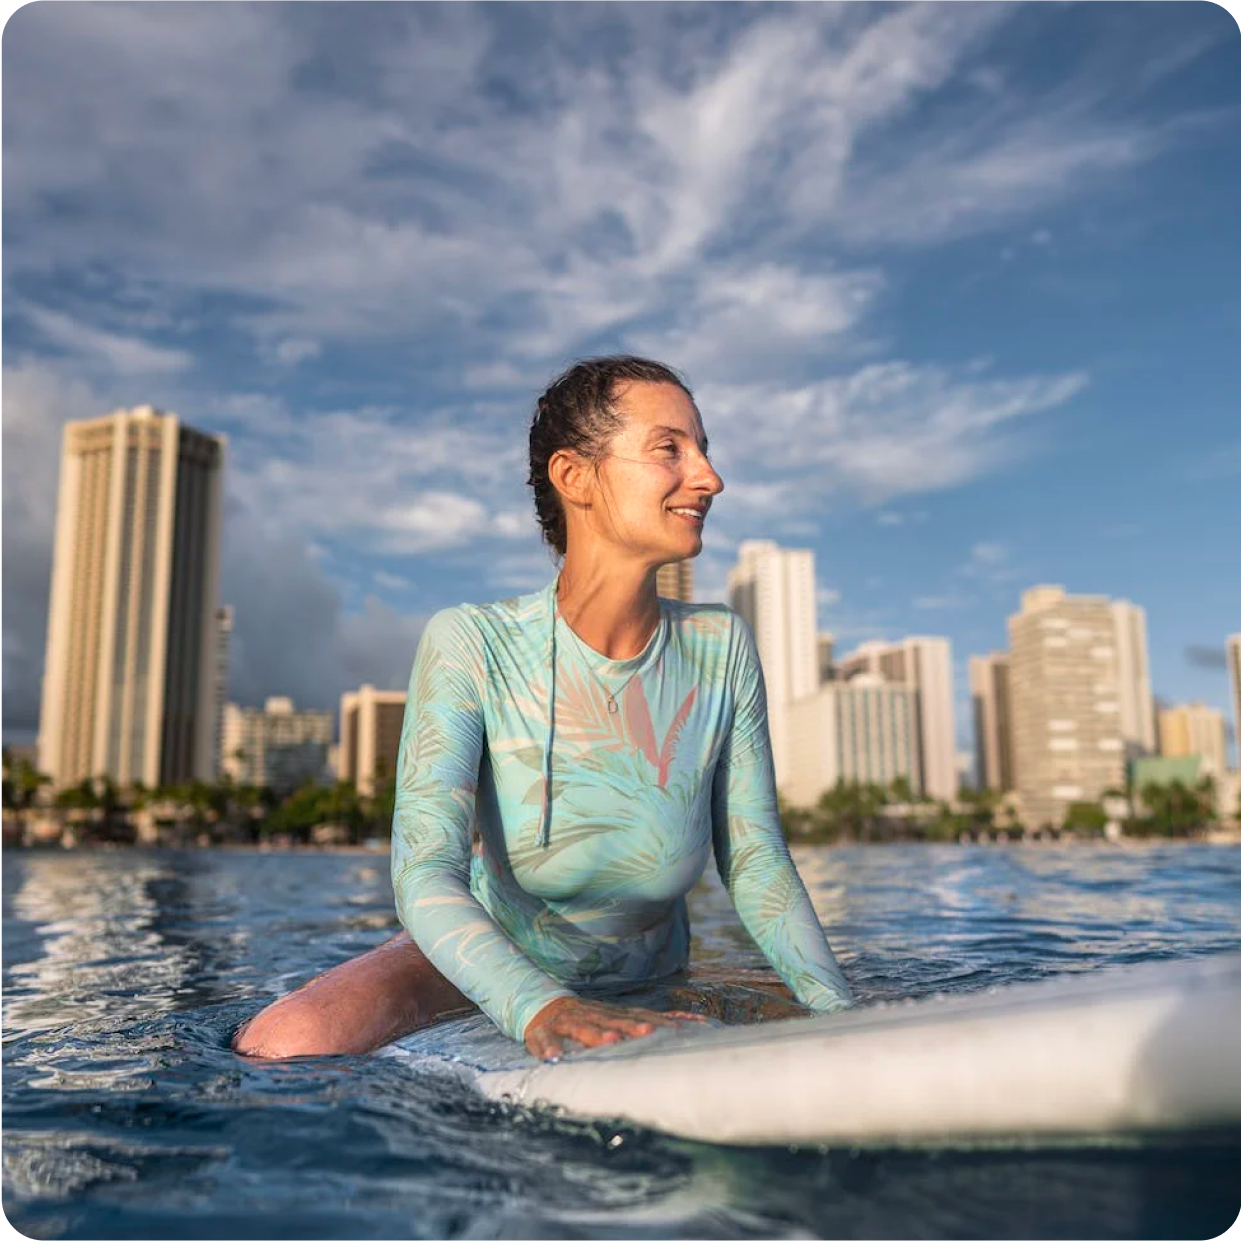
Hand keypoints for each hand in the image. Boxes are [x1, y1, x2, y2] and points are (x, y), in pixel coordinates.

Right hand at [524, 995, 705, 1060]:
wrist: (543, 1008)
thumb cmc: (590, 1020)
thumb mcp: (619, 1017)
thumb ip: (650, 1020)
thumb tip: (695, 1023)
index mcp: (613, 1015)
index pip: (640, 1016)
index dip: (658, 1022)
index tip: (680, 1030)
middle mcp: (594, 1016)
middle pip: (615, 1021)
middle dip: (632, 1027)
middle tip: (648, 1033)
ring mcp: (570, 1022)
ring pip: (583, 1028)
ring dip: (596, 1034)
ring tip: (609, 1041)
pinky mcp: (544, 1033)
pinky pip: (544, 1041)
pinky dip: (548, 1048)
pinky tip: (553, 1058)